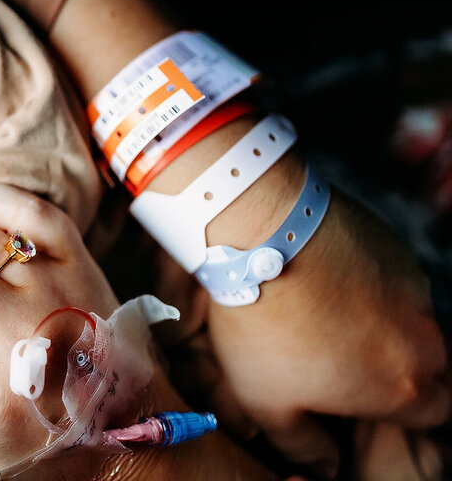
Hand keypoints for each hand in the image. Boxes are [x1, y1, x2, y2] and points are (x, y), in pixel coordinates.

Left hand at [208, 192, 449, 476]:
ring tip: (327, 315)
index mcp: (405, 389)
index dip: (401, 411)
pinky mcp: (396, 251)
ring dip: (384, 325)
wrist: (261, 236)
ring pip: (413, 321)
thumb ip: (302, 445)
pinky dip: (371, 287)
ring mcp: (415, 291)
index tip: (365, 399)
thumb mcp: (266, 402)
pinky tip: (326, 281)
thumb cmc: (263, 324)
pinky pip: (396, 280)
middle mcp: (425, 340)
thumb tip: (323, 464)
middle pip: (430, 367)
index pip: (431, 414)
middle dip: (397, 369)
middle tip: (349, 359)